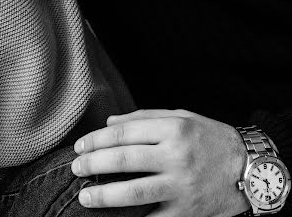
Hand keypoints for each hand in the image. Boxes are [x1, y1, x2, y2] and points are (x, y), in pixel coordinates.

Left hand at [71, 109, 249, 216]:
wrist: (248, 168)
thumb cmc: (210, 138)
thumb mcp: (181, 117)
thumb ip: (144, 118)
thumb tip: (109, 124)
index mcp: (173, 129)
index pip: (124, 133)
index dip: (97, 140)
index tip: (80, 145)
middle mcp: (176, 156)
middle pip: (124, 160)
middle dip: (93, 164)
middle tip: (75, 168)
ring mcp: (181, 187)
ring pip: (133, 192)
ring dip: (104, 195)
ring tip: (84, 196)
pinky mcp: (186, 212)